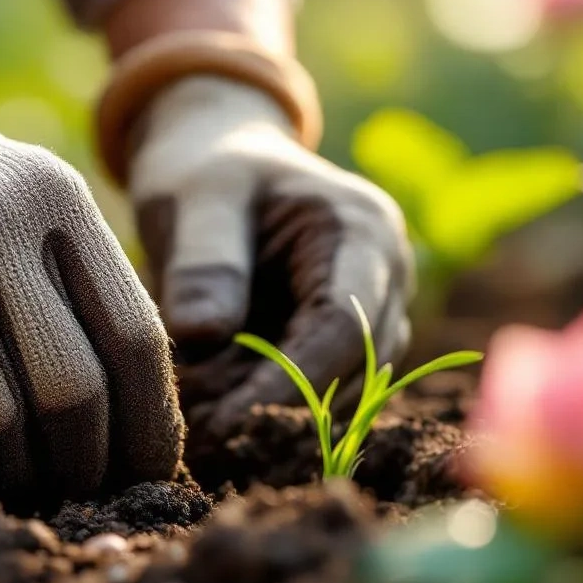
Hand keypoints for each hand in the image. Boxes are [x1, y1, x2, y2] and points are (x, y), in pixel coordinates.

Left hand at [128, 76, 412, 434]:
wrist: (217, 159)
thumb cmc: (207, 170)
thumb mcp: (197, 199)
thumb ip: (203, 262)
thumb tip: (203, 336)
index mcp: (363, 231)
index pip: (344, 327)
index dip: (290, 382)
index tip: (227, 420)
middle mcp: (385, 277)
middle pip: (353, 370)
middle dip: (276, 404)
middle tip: (200, 423)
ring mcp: (373, 312)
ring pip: (339, 392)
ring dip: (270, 411)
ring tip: (199, 410)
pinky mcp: (343, 341)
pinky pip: (317, 390)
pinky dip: (266, 404)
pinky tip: (213, 405)